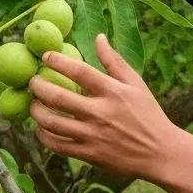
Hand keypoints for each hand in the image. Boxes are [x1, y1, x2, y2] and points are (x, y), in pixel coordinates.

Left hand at [28, 34, 179, 181]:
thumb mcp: (137, 84)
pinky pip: (57, 145)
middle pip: (58, 97)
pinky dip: (44, 135)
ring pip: (52, 123)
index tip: (45, 57)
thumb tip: (99, 38)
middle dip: (38, 87)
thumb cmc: (148, 114)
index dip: (58, 61)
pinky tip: (41, 128)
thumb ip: (115, 61)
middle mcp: (100, 113)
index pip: (79, 71)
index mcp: (113, 92)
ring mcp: (93, 136)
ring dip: (36, 112)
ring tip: (33, 104)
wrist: (160, 153)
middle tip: (32, 82)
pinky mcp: (89, 155)